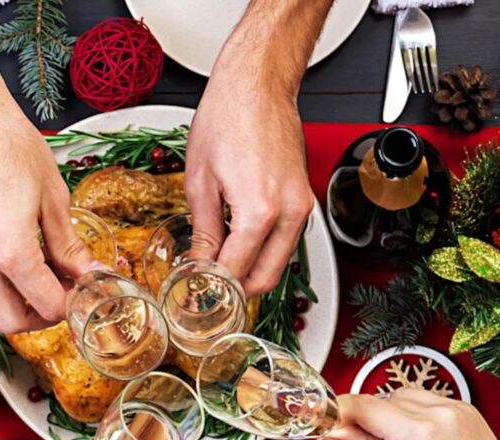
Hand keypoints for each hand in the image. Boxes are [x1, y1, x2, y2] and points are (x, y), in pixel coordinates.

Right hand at [0, 46, 98, 332]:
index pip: (47, 305)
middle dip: (44, 317)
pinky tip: (33, 254)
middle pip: (12, 321)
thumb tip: (88, 271)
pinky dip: (9, 279)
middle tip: (69, 294)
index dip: (74, 304)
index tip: (90, 290)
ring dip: (25, 299)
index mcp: (9, 252)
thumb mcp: (53, 197)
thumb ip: (69, 244)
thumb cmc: (7, 143)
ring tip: (54, 271)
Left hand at [184, 0, 332, 296]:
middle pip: (267, 278)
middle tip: (209, 293)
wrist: (258, 84)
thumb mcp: (200, 181)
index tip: (195, 294)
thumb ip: (203, 231)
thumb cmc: (229, 116)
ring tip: (220, 270)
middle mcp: (289, 213)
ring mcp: (302, 206)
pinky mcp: (305, 199)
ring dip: (252, 273)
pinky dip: (266, 252)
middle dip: (237, 292)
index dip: (212, 289)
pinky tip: (240, 247)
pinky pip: (287, 241)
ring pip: (280, 263)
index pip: (236, 271)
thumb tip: (200, 263)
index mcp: (260, 211)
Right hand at [325, 389, 499, 439]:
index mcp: (425, 434)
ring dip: (390, 414)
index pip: (368, 407)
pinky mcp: (466, 409)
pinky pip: (427, 400)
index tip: (325, 419)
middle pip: (384, 398)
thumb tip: (338, 432)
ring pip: (404, 395)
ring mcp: (458, 408)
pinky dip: (413, 414)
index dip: (340, 411)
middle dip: (366, 418)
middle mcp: (444, 413)